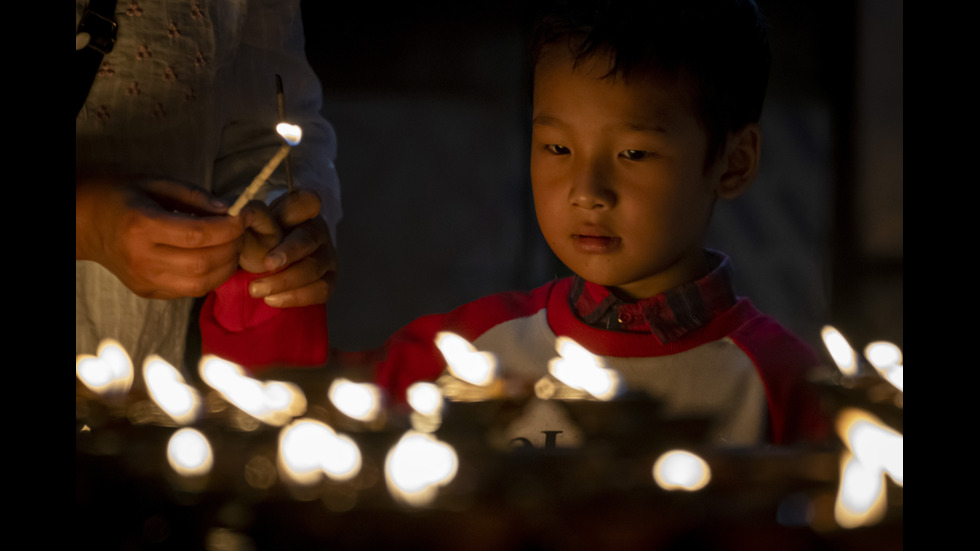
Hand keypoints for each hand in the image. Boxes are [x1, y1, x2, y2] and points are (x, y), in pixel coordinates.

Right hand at [76, 177, 245, 298]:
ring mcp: (143, 280)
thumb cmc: (122, 196)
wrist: (86, 223)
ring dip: (225, 267)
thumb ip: (194, 197)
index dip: (226, 229)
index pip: (196, 234)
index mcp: (141, 226)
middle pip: (201, 263)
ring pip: (199, 284)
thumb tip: (229, 210)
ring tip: (232, 248)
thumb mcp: (155, 183)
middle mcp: (141, 258)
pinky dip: (210, 278)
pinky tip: (215, 260)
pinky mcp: (148, 292)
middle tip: (240, 233)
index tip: (242, 218)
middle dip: (231, 249)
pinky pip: (189, 291)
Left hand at [246, 188, 336, 307]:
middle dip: (288, 252)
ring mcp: (327, 257)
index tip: (279, 219)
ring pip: (313, 268)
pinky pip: (320, 290)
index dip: (297, 208)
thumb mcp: (254, 227)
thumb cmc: (260, 242)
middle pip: (308, 239)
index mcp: (301, 212)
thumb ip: (251, 221)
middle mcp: (318, 232)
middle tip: (266, 264)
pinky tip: (272, 300)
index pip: (307, 202)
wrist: (267, 269)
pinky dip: (295, 297)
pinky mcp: (330, 281)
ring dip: (284, 281)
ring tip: (256, 289)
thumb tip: (239, 217)